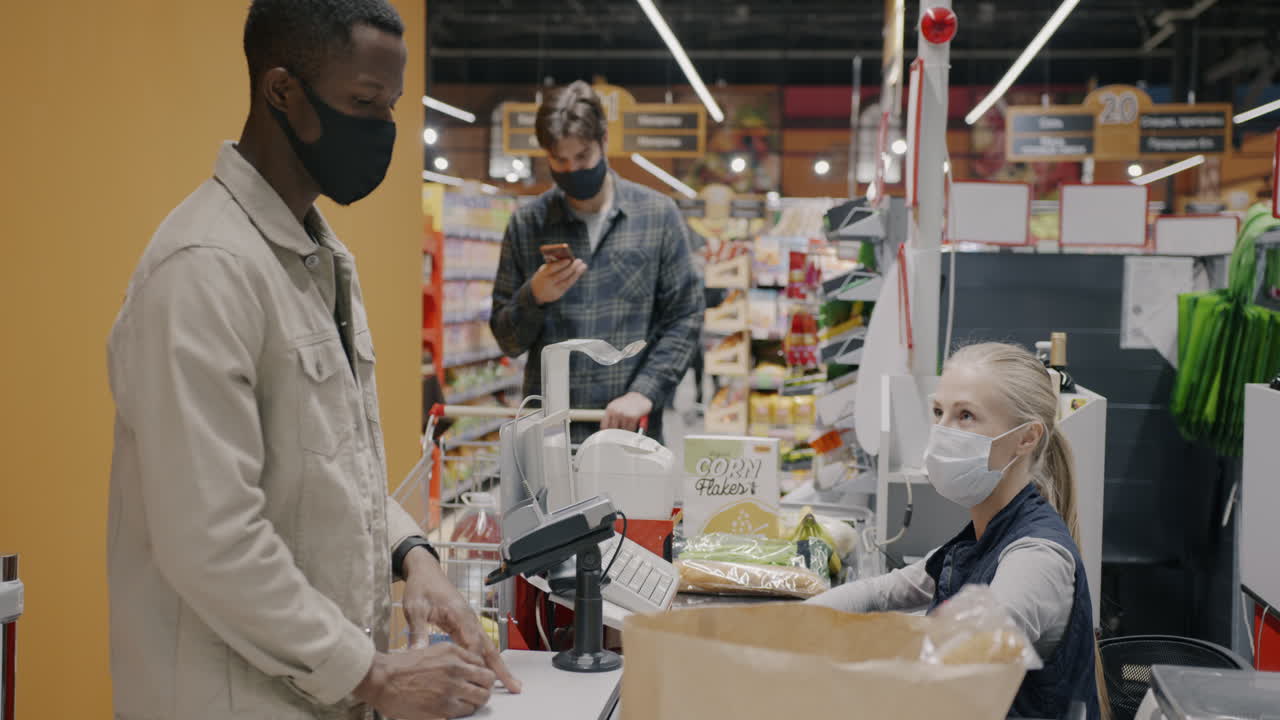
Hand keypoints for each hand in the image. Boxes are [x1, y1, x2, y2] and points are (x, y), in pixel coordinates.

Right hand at [354, 644, 493, 719]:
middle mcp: (455, 670)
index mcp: (454, 653)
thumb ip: (455, 658)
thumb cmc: (401, 666)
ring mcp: (450, 690)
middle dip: (484, 688)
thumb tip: (471, 668)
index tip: (478, 680)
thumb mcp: (433, 651)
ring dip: (474, 703)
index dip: (481, 674)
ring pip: (479, 700)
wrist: (381, 679)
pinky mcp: (443, 709)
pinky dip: (461, 714)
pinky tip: (452, 711)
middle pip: (487, 681)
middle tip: (476, 693)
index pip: (483, 664)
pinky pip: (464, 714)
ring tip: (464, 704)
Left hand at [401, 547, 521, 693]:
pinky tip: (489, 670)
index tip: (479, 680)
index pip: (472, 642)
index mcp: (459, 613)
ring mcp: (470, 621)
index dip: (476, 662)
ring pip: (488, 646)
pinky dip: (487, 658)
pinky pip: (480, 644)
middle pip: (488, 646)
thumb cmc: (421, 587)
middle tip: (514, 686)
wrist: (425, 571)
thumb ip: (417, 632)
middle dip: (501, 667)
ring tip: (510, 683)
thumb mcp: (415, 609)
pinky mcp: (466, 624)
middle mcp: (469, 618)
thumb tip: (417, 654)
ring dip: (498, 665)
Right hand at [530, 258, 586, 304]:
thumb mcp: (543, 270)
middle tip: (580, 261)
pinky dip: (574, 278)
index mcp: (542, 275)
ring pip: (567, 282)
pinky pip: (568, 286)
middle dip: (572, 268)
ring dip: (577, 273)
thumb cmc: (542, 277)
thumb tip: (567, 260)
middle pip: (561, 275)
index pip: (552, 269)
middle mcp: (547, 284)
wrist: (535, 293)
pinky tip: (579, 272)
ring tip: (583, 266)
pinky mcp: (558, 295)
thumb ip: (552, 265)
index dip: (561, 264)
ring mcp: (553, 290)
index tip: (569, 259)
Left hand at [602, 391, 652, 431]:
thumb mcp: (615, 407)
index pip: (604, 426)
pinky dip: (631, 430)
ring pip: (622, 431)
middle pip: (612, 430)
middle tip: (619, 436)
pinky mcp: (633, 417)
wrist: (640, 397)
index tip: (609, 438)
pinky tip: (633, 426)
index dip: (606, 434)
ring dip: (625, 432)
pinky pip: (630, 429)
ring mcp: (624, 415)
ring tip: (628, 427)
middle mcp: (616, 412)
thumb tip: (605, 432)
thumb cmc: (627, 404)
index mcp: (610, 409)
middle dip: (616, 434)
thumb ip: (610, 417)